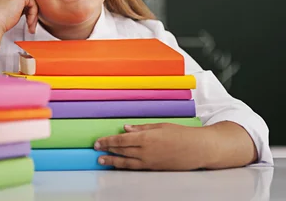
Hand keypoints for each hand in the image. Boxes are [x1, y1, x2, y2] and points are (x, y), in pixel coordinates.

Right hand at [0, 0, 38, 33]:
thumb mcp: (10, 10)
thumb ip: (19, 6)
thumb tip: (30, 9)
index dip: (27, 10)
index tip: (28, 21)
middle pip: (29, 0)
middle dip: (31, 14)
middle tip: (30, 25)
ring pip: (32, 3)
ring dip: (33, 17)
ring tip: (30, 27)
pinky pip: (34, 5)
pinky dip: (33, 16)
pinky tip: (29, 23)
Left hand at [94, 123, 211, 170]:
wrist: (199, 149)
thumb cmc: (182, 134)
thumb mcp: (160, 126)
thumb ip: (141, 128)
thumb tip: (125, 128)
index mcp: (146, 137)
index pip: (121, 140)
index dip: (107, 141)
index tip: (97, 142)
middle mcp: (146, 151)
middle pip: (121, 151)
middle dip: (107, 150)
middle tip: (95, 149)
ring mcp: (150, 161)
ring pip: (126, 162)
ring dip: (112, 161)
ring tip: (101, 161)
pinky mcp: (155, 168)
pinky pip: (136, 167)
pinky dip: (125, 166)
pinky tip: (119, 165)